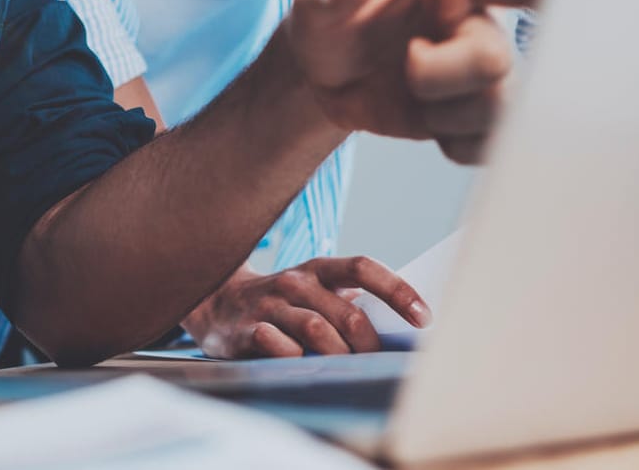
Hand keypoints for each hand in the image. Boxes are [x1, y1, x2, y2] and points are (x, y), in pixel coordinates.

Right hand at [181, 258, 429, 358]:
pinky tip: (301, 365)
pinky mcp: (246, 330)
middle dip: (368, 344)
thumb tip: (401, 325)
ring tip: (346, 370)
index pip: (364, 268)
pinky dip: (296, 359)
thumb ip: (348, 302)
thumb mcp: (314, 290)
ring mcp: (269, 305)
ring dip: (338, 355)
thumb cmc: (281, 300)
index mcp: (318, 269)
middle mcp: (295, 282)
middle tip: (377, 363)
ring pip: (316, 330)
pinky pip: (278, 346)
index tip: (424, 317)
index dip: (397, 291)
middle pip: (346, 312)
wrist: (214, 300)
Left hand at [283, 0, 550, 162]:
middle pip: (496, 59)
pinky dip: (457, 145)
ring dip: (447, 116)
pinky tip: (430, 127)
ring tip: (413, 99)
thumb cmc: (330, 21)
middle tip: (407, 65)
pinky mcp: (476, 116)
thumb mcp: (317, 0)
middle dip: (441, 76)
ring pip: (500, 108)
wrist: (326, 76)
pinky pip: (491, 144)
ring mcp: (481, 72)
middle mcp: (478, 22)